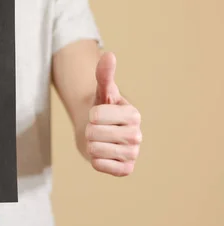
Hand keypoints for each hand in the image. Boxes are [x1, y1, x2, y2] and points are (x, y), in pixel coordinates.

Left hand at [86, 52, 141, 175]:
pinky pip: (101, 166)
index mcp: (133, 115)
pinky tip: (102, 155)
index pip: (97, 115)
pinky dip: (95, 160)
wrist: (97, 130)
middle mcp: (137, 135)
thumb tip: (109, 55)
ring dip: (90, 145)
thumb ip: (104, 75)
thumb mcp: (101, 91)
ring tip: (98, 141)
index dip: (91, 115)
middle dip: (88, 130)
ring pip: (95, 150)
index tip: (98, 114)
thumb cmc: (101, 108)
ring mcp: (133, 154)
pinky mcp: (125, 170)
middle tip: (96, 129)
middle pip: (94, 133)